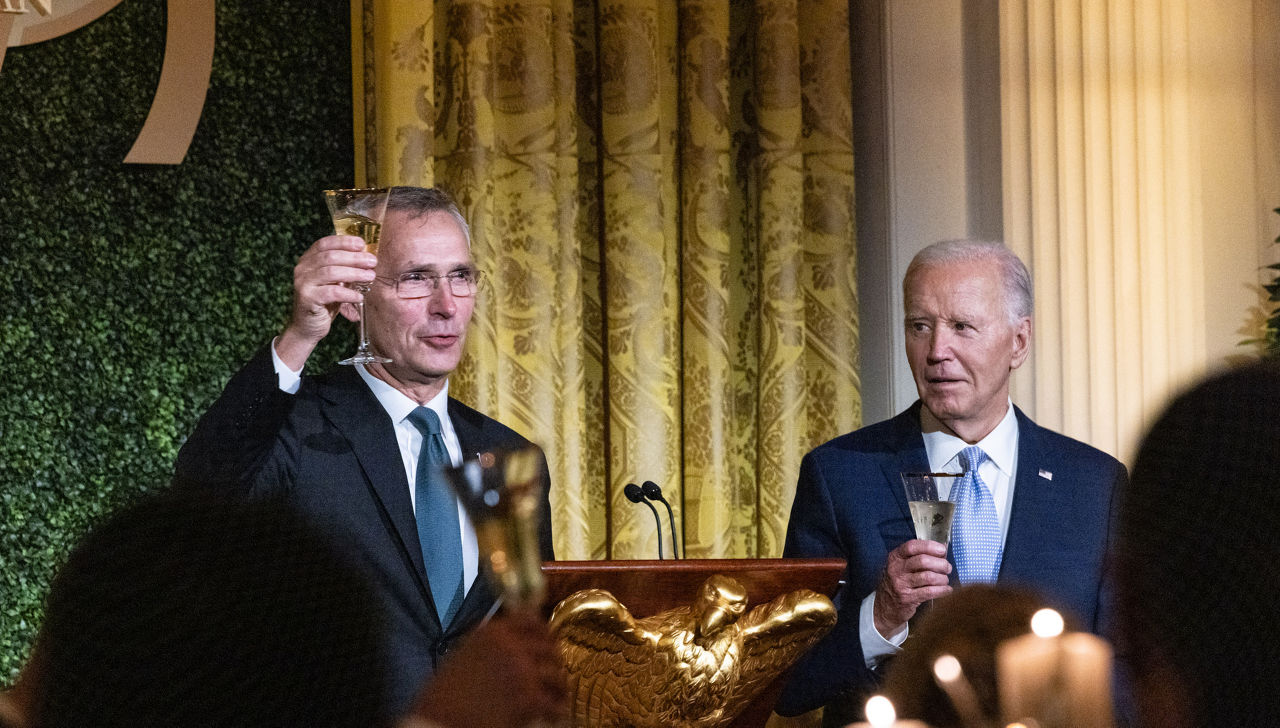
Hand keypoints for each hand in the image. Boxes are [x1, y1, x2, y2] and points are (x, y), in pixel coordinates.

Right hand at [275, 235, 376, 368]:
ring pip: (331, 272)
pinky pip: (331, 292)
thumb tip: (367, 259)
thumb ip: (345, 269)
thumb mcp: (335, 282)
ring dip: (354, 273)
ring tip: (370, 276)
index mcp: (308, 260)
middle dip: (354, 257)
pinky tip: (359, 297)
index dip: (344, 241)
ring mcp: (302, 283)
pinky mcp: (307, 298)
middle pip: (331, 256)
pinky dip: (348, 294)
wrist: (307, 328)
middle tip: (372, 261)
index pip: (325, 243)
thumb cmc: (325, 303)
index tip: (362, 244)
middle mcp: (302, 269)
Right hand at [409, 613, 568, 727]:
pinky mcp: (529, 697)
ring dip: (558, 688)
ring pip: (556, 674)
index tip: (548, 641)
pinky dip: (556, 710)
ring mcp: (522, 670)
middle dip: (554, 661)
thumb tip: (513, 645)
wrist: (437, 723)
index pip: (530, 620)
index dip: (543, 632)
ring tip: (556, 698)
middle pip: (548, 646)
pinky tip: (552, 715)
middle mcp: (509, 645)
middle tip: (553, 674)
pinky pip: (554, 702)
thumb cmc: (443, 697)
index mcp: (491, 632)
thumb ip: (489, 647)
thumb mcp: (462, 657)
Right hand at [872, 539, 951, 636]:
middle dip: (940, 564)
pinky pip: (930, 592)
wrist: (885, 606)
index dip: (930, 546)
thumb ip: (917, 557)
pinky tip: (947, 590)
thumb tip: (941, 552)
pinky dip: (943, 590)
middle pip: (922, 561)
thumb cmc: (898, 583)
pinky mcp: (907, 598)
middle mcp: (896, 569)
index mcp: (895, 557)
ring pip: (928, 577)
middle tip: (947, 568)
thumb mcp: (901, 566)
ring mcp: (900, 584)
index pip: (912, 546)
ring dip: (942, 578)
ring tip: (945, 580)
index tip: (942, 550)